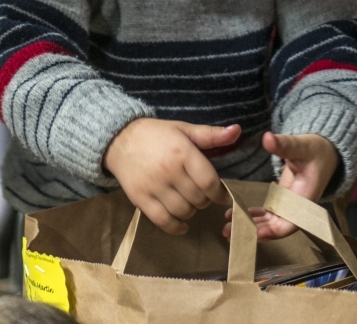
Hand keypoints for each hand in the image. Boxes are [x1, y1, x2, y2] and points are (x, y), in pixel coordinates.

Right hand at [103, 118, 240, 234]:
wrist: (119, 140)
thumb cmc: (157, 134)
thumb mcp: (185, 129)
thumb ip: (212, 134)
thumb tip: (237, 131)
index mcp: (182, 152)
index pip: (209, 182)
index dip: (219, 193)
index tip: (221, 195)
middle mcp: (169, 171)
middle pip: (198, 199)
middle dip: (205, 200)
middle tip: (202, 195)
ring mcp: (154, 187)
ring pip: (183, 211)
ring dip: (191, 211)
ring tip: (190, 203)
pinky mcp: (140, 199)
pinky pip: (162, 221)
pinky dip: (175, 227)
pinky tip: (181, 224)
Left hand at [224, 132, 338, 240]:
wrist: (325, 152)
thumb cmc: (316, 150)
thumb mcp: (302, 146)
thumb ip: (285, 144)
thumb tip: (267, 138)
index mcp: (306, 199)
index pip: (290, 224)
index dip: (272, 231)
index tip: (252, 233)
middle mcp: (298, 208)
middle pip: (276, 228)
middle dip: (254, 232)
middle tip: (228, 232)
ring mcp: (289, 206)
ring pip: (270, 223)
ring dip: (250, 226)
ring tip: (227, 227)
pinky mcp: (283, 202)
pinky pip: (268, 214)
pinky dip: (253, 216)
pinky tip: (235, 214)